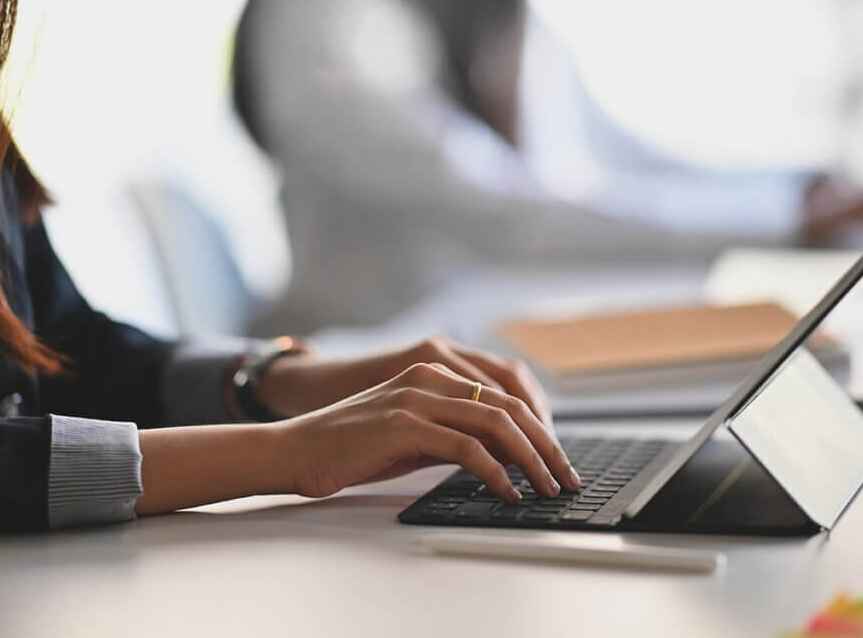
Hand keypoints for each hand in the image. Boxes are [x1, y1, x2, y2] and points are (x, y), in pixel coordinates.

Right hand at [272, 362, 580, 501]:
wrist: (296, 448)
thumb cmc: (353, 445)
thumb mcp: (415, 435)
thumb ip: (457, 436)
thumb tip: (505, 455)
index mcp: (435, 371)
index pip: (506, 390)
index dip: (539, 423)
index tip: (556, 456)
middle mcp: (431, 376)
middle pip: (510, 404)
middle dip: (546, 444)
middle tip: (566, 476)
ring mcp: (417, 396)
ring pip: (496, 422)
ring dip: (531, 459)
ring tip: (547, 487)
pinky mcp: (404, 424)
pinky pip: (466, 446)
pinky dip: (495, 471)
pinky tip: (508, 491)